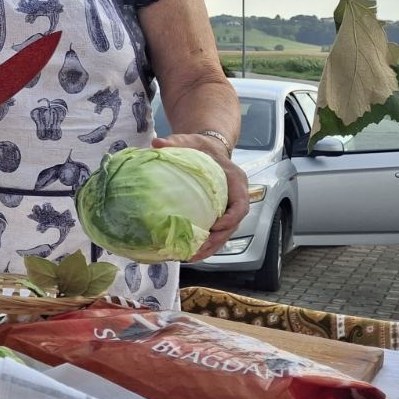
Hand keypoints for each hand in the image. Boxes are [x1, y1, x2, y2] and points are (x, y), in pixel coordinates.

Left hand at [151, 135, 249, 261]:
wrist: (208, 148)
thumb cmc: (201, 146)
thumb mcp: (190, 140)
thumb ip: (176, 142)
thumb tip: (156, 143)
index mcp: (236, 180)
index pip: (241, 204)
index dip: (231, 218)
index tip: (215, 226)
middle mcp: (236, 197)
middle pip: (233, 225)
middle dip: (217, 240)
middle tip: (197, 251)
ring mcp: (228, 207)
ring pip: (225, 233)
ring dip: (210, 248)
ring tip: (191, 258)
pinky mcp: (219, 214)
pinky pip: (216, 233)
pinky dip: (205, 244)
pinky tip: (188, 253)